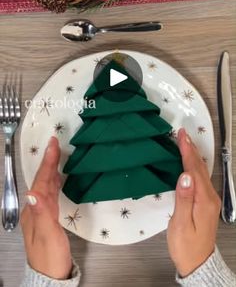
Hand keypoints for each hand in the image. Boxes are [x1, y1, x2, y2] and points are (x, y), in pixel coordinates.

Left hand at [21, 137, 72, 279]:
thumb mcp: (47, 235)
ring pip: (46, 185)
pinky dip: (55, 181)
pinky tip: (58, 179)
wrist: (51, 275)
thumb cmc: (50, 256)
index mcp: (34, 209)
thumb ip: (42, 213)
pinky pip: (51, 193)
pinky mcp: (49, 218)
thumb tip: (33, 192)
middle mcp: (36, 208)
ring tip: (57, 155)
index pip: (41, 180)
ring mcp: (42, 213)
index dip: (48, 161)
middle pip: (42, 179)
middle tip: (54, 143)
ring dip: (51, 169)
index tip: (52, 143)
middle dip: (49, 161)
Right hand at [167, 128, 220, 277]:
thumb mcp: (180, 223)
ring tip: (184, 143)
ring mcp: (209, 200)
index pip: (194, 169)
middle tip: (181, 134)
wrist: (197, 263)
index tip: (181, 136)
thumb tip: (184, 176)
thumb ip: (183, 198)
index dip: (187, 151)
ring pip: (201, 171)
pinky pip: (200, 178)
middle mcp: (210, 197)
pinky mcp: (206, 203)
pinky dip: (194, 166)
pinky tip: (188, 163)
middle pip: (200, 168)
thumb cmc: (186, 246)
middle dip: (190, 149)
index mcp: (204, 200)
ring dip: (192, 155)